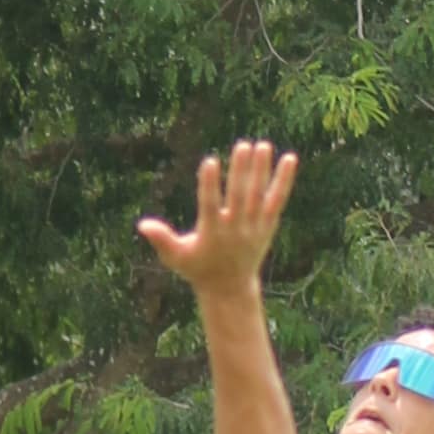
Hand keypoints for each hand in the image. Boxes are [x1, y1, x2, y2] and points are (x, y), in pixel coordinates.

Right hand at [135, 140, 297, 302]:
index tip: (210, 162)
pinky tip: (290, 159)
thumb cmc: (197, 269)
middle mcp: (235, 229)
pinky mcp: (267, 226)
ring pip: (259, 195)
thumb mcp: (176, 257)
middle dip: (241, 171)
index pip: (210, 205)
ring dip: (262, 170)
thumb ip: (161, 239)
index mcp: (212, 233)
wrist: (230, 288)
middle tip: (242, 145)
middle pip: (239, 196)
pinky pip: (277, 200)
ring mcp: (254, 227)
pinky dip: (284, 180)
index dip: (210, 184)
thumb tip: (142, 224)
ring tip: (262, 144)